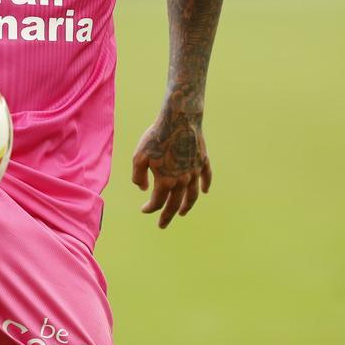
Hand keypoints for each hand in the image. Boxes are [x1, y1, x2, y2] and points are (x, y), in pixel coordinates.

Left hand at [131, 110, 212, 228]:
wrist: (179, 119)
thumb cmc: (156, 137)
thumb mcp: (139, 156)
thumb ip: (138, 176)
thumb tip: (143, 189)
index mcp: (165, 181)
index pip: (157, 202)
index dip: (149, 209)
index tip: (144, 210)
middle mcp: (182, 181)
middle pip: (175, 204)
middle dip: (168, 216)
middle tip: (162, 225)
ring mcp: (195, 171)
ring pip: (192, 195)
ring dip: (187, 206)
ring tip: (182, 213)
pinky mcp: (203, 161)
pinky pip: (206, 177)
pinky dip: (206, 185)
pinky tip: (204, 191)